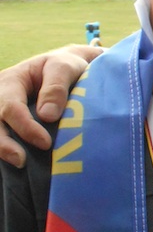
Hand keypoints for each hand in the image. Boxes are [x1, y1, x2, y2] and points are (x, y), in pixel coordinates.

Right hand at [0, 46, 98, 166]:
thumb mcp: (65, 67)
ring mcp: (2, 112)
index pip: (10, 107)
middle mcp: (0, 97)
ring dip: (3, 149)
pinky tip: (19, 165)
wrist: (67, 70)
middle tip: (21, 161)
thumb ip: (56, 87)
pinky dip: (7, 150)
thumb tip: (47, 116)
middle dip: (4, 144)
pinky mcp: (9, 125)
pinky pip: (3, 136)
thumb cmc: (66, 66)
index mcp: (11, 81)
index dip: (25, 127)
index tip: (45, 143)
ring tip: (19, 165)